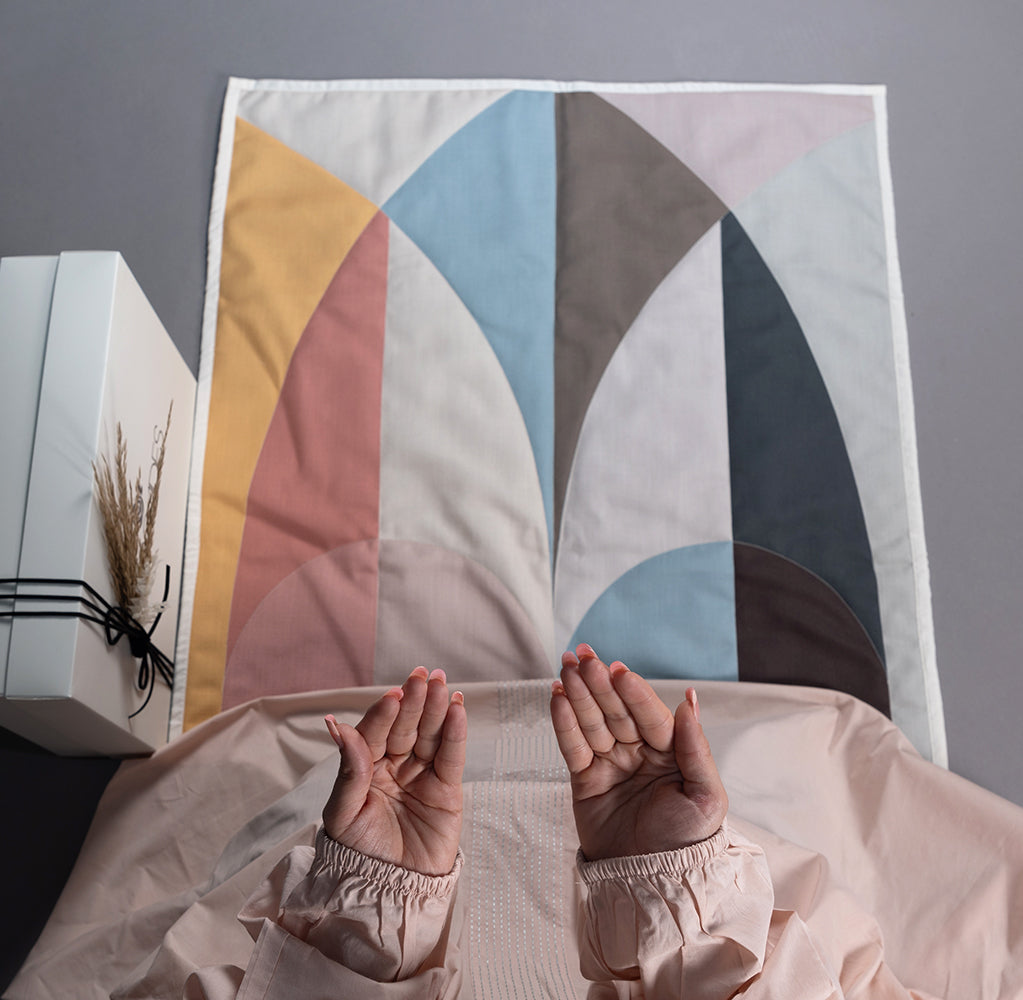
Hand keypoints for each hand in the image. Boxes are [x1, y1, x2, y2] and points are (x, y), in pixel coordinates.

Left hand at [323, 666, 465, 875]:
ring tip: (443, 684)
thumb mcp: (344, 812)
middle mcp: (393, 765)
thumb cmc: (358, 852)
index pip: (375, 732)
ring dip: (437, 708)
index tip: (394, 695)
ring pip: (430, 734)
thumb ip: (349, 768)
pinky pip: (451, 756)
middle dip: (415, 701)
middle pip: (406, 727)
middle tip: (423, 676)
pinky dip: (455, 732)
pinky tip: (457, 709)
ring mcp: (421, 775)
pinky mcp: (446, 789)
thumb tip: (336, 725)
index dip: (385, 713)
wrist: (389, 891)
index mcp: (365, 767)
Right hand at [550, 644, 727, 860]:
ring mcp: (611, 764)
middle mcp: (639, 753)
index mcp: (670, 752)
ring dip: (579, 693)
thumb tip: (689, 700)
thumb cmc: (686, 843)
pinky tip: (558, 695)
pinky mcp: (585, 780)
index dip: (633, 692)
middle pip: (616, 711)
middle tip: (583, 655)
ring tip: (567, 666)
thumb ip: (695, 748)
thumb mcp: (705, 796)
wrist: (651, 885)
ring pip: (592, 722)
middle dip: (599, 683)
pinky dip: (564, 722)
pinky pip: (573, 746)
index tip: (618, 670)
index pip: (649, 714)